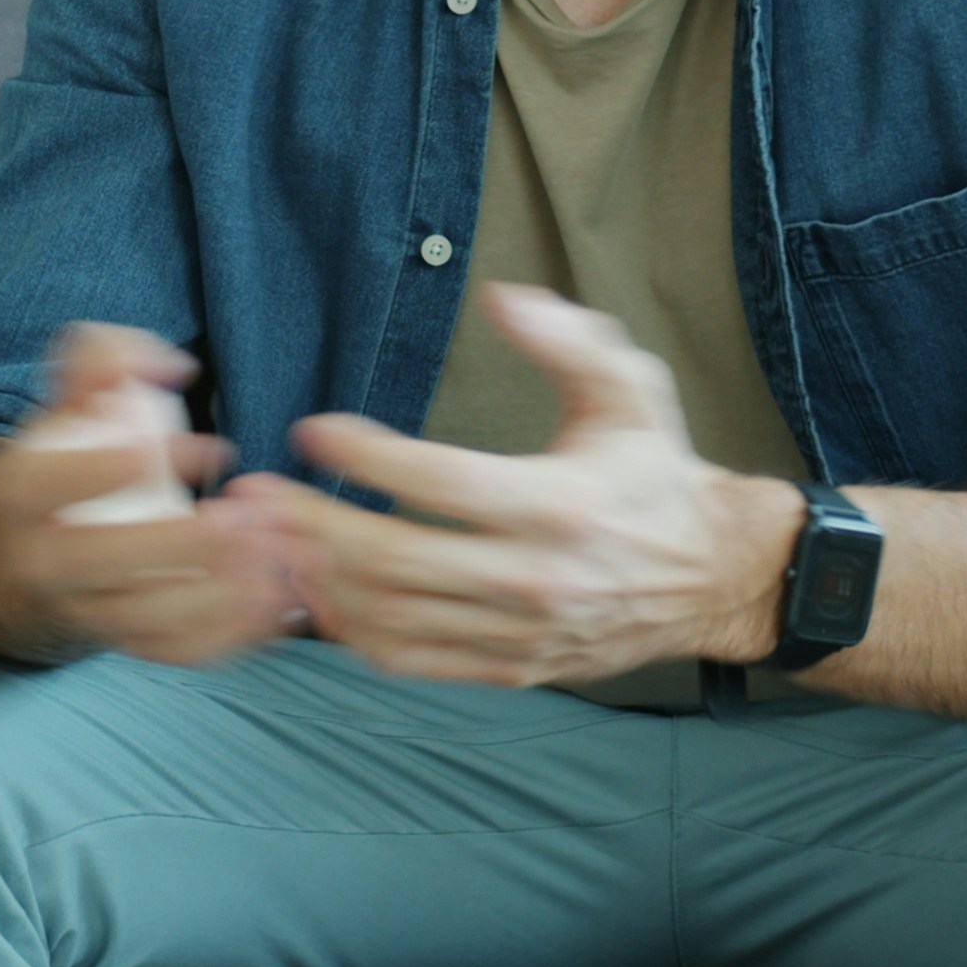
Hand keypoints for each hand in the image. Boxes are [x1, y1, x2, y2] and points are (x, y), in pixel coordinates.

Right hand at [0, 325, 304, 667]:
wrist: (10, 558)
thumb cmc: (55, 465)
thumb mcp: (63, 404)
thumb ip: (104, 359)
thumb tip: (169, 365)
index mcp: (14, 496)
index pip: (51, 485)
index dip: (107, 468)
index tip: (182, 449)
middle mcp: (39, 563)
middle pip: (106, 562)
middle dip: (182, 544)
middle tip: (248, 516)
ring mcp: (81, 612)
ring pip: (148, 618)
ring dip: (221, 594)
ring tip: (279, 556)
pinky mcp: (122, 645)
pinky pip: (176, 652)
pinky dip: (233, 634)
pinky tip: (281, 598)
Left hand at [225, 285, 801, 687]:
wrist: (711, 575)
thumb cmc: (656, 471)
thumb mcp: (630, 389)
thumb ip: (568, 340)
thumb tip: (503, 299)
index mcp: (561, 506)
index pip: (444, 484)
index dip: (369, 457)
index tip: (313, 430)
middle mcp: (538, 578)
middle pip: (399, 562)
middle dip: (314, 526)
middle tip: (254, 495)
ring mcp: (522, 632)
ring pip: (396, 619)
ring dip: (319, 580)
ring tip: (268, 541)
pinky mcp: (513, 667)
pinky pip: (416, 661)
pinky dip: (354, 633)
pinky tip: (316, 593)